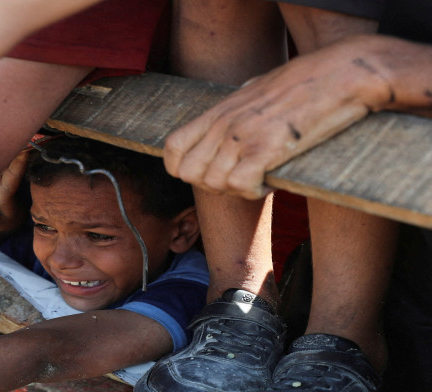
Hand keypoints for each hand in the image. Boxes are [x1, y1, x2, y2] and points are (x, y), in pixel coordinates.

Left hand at [163, 35, 392, 198]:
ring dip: (235, 190)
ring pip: (212, 183)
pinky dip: (253, 192)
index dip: (182, 169)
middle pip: (189, 173)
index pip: (173, 147)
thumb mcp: (258, 89)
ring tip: (259, 178)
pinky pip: (239, 186)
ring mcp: (242, 135)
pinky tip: (270, 181)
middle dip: (210, 185)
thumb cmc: (308, 82)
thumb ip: (238, 108)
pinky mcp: (266, 148)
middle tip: (239, 180)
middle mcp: (224, 123)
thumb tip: (232, 118)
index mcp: (219, 110)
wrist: (343, 73)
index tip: (207, 173)